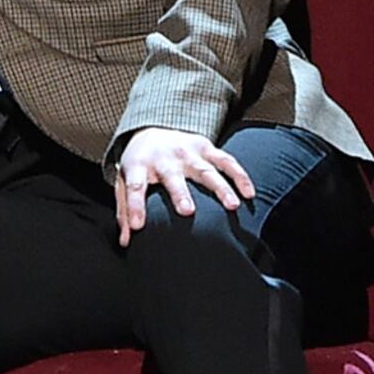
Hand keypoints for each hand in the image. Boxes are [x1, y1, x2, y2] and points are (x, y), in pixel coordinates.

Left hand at [113, 126, 255, 243]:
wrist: (151, 131)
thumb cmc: (139, 166)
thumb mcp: (125, 184)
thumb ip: (125, 211)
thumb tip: (126, 242)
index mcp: (139, 166)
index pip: (135, 187)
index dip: (135, 207)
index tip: (138, 227)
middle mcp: (165, 158)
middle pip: (173, 177)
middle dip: (180, 194)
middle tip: (188, 212)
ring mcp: (187, 152)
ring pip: (206, 170)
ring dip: (220, 187)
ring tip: (232, 206)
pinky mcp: (206, 147)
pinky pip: (226, 161)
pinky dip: (240, 176)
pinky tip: (249, 194)